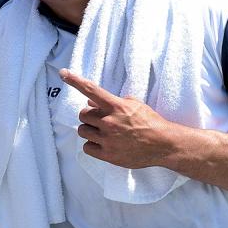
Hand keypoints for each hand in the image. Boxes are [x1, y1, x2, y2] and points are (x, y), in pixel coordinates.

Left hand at [59, 69, 173, 168]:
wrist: (164, 144)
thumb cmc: (150, 121)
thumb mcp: (134, 104)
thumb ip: (112, 101)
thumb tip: (90, 100)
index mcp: (116, 106)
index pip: (91, 89)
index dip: (75, 80)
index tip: (63, 73)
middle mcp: (109, 122)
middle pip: (83, 114)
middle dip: (90, 116)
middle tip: (102, 120)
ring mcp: (108, 139)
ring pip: (82, 131)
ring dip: (90, 130)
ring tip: (103, 133)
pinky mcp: (108, 155)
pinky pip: (87, 147)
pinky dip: (92, 145)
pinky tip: (103, 144)